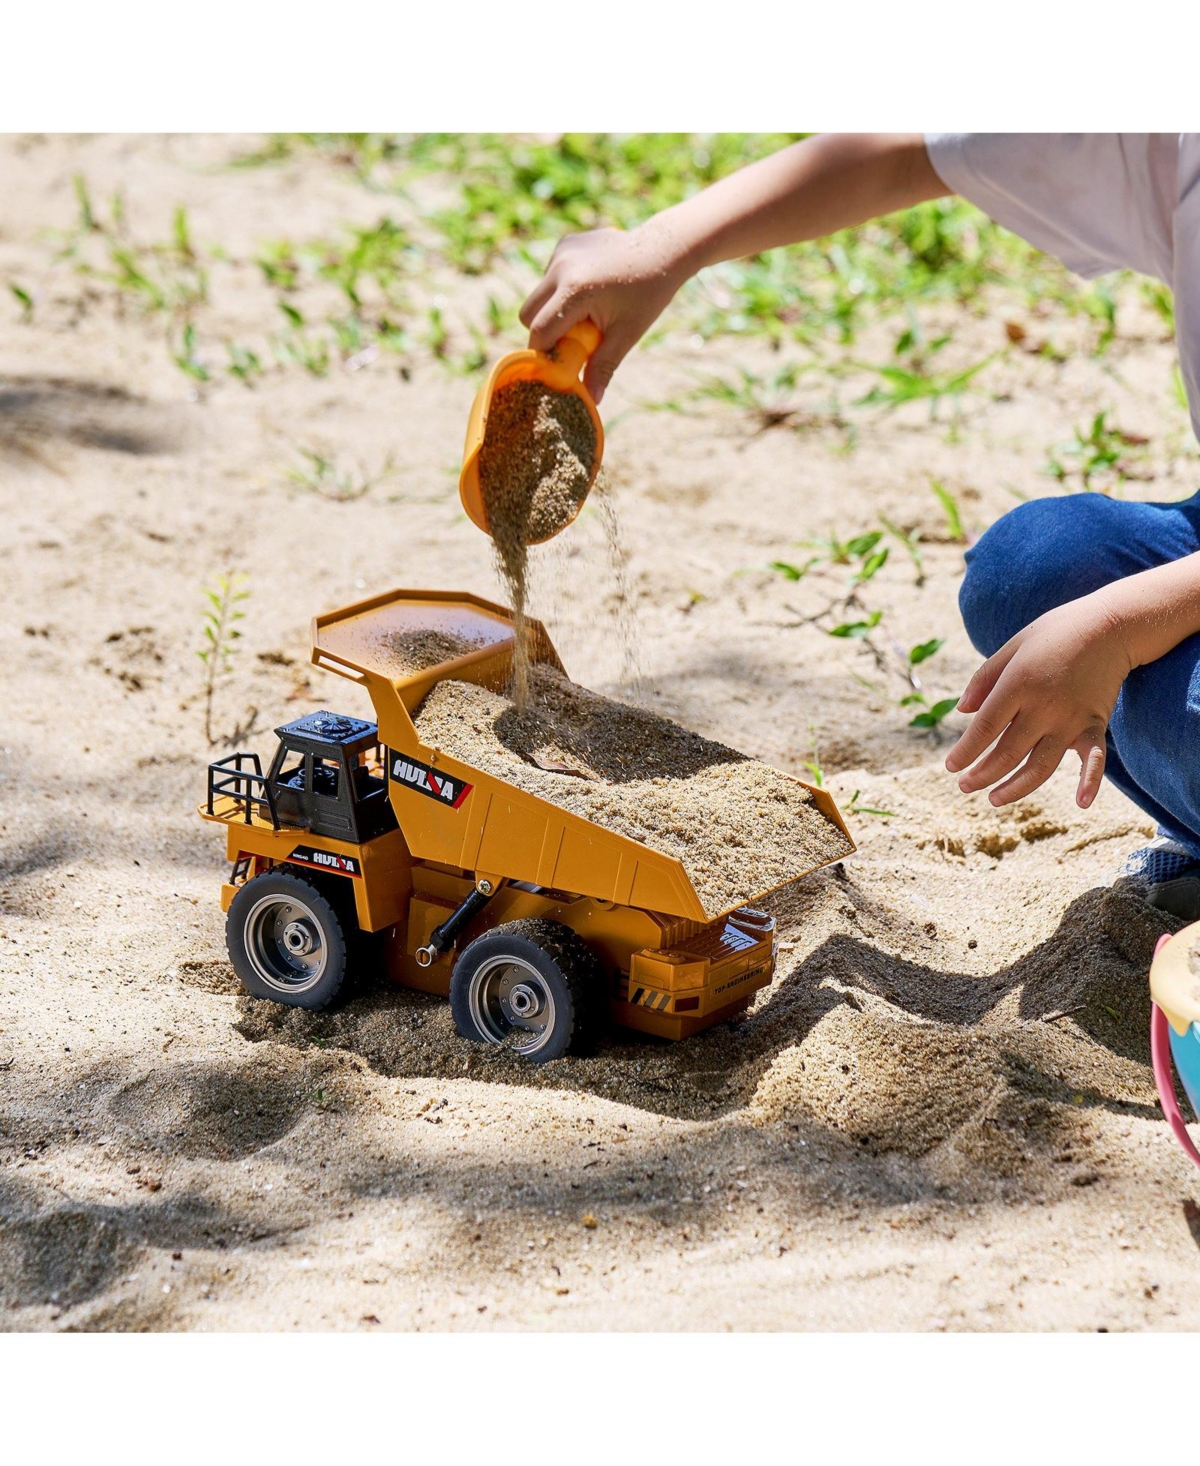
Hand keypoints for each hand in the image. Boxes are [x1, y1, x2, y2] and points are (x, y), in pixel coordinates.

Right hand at [519, 223, 691, 401]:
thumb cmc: (648, 295)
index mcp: (576, 290)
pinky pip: (550, 277)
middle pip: (527, 313)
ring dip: (554, 309)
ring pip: (538, 295)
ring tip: (588, 310)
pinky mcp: (565, 243)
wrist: (663, 249)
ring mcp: (561, 252)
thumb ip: (603, 366)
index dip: (544, 353)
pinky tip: (591, 286)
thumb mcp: (627, 334)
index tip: (556, 364)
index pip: (540, 331)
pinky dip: (562, 289)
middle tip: (571, 340)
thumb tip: (591, 400)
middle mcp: (562, 267)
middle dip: (542, 331)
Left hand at [945, 592, 1133, 808]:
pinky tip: (1081, 803)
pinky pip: (1094, 758)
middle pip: (1007, 753)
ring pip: (1040, 765)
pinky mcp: (1096, 724)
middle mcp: (1044, 706)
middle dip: (982, 774)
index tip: (951, 767)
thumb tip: (962, 711)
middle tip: (965, 786)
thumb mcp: (1012, 647)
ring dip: (1015, 788)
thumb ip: (984, 679)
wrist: (1109, 625)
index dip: (965, 752)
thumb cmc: (1054, 633)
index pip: (985, 728)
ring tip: (993, 799)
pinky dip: (1090, 781)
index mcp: (1018, 684)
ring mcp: (1071, 719)